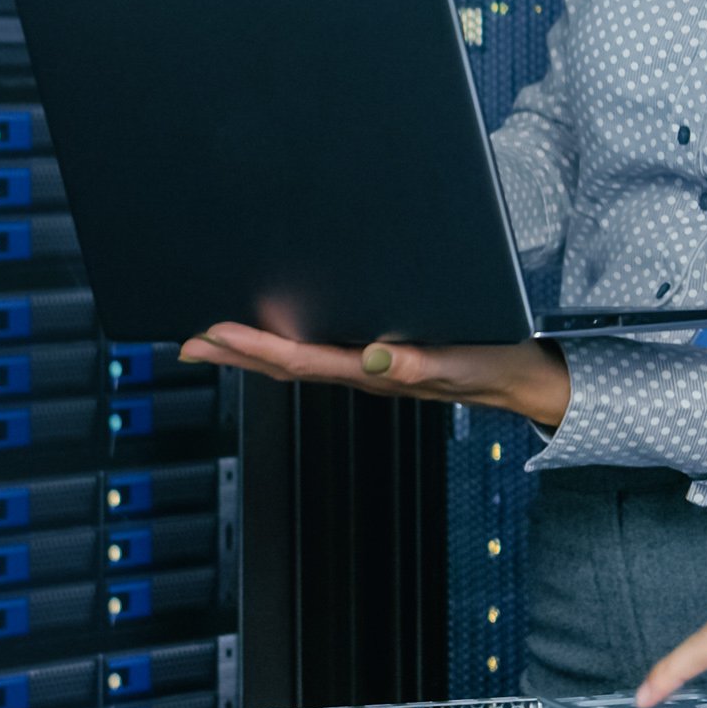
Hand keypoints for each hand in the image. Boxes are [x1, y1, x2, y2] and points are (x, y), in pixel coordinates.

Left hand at [175, 324, 571, 429]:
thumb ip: (420, 366)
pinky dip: (287, 341)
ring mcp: (367, 365)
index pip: (300, 358)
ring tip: (213, 339)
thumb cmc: (492, 364)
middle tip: (185, 344)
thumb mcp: (462, 364)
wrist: (520, 376)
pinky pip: (320, 349)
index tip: (214, 334)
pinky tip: (277, 330)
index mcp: (373, 370)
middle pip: (284, 363)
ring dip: (252, 349)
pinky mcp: (378, 355)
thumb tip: (374, 359)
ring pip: (296, 358)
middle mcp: (361, 369)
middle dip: (233, 353)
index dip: (254, 346)